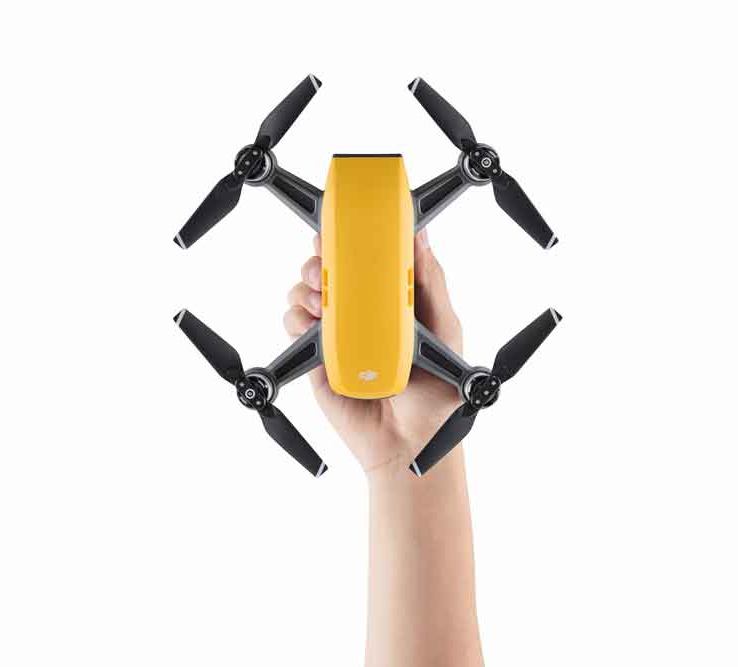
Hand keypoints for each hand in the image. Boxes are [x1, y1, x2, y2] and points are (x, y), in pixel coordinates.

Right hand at [283, 230, 463, 473]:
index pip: (365, 257)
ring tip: (323, 303)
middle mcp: (359, 311)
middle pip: (327, 268)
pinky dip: (297, 319)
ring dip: (307, 288)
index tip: (345, 226)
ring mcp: (335, 333)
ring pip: (304, 292)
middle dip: (320, 258)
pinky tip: (314, 325)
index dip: (350, 237)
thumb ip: (430, 283)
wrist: (410, 442)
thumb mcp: (444, 329)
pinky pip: (293, 326)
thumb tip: (420, 236)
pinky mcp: (314, 357)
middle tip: (326, 265)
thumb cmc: (434, 393)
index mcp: (389, 300)